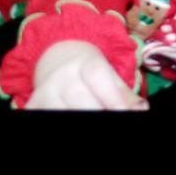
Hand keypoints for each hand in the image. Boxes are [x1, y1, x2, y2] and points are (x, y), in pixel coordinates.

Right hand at [26, 40, 147, 110]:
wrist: (58, 58)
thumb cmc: (91, 72)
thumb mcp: (110, 76)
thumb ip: (125, 94)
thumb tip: (141, 109)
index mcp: (85, 64)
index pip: (98, 77)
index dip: (113, 99)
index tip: (125, 114)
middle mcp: (62, 76)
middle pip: (83, 102)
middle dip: (99, 113)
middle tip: (109, 116)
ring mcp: (46, 91)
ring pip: (64, 113)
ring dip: (79, 116)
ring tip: (91, 111)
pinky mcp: (34, 104)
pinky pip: (43, 115)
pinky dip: (58, 116)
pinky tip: (69, 111)